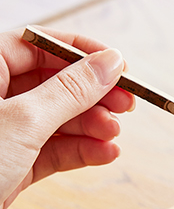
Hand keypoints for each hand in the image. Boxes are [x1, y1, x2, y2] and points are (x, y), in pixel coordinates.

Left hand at [0, 26, 134, 208]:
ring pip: (59, 120)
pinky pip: (55, 150)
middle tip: (127, 104)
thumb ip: (71, 91)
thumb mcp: (25, 120)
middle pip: (54, 83)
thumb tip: (109, 63)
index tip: (119, 65)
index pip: (37, 44)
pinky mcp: (13, 164)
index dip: (81, 54)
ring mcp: (4, 132)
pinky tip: (105, 154)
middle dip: (93, 96)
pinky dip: (82, 152)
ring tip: (114, 135)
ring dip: (92, 127)